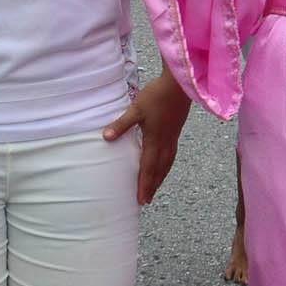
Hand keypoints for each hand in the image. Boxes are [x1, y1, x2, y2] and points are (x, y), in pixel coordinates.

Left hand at [103, 71, 191, 204]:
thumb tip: (105, 137)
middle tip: (147, 200)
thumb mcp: (136, 109)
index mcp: (155, 140)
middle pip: (159, 170)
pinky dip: (167, 165)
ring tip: (156, 187)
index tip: (141, 200)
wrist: (180, 85)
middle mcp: (166, 143)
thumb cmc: (157, 95)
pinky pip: (172, 155)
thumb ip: (122, 124)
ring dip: (160, 177)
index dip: (144, 185)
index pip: (148, 168)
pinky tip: (165, 163)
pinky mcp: (176, 131)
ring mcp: (173, 137)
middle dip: (152, 186)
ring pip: (167, 163)